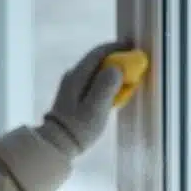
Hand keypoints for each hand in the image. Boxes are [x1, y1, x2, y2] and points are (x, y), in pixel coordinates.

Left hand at [38, 41, 129, 156]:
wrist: (57, 144)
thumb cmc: (78, 128)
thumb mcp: (96, 108)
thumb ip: (106, 86)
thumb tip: (116, 68)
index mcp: (78, 75)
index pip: (98, 53)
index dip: (116, 47)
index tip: (132, 46)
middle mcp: (73, 76)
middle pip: (97, 60)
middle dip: (116, 58)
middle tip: (133, 62)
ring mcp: (72, 85)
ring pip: (95, 70)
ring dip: (112, 70)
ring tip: (127, 77)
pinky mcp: (74, 95)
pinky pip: (93, 81)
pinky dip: (106, 81)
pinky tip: (114, 90)